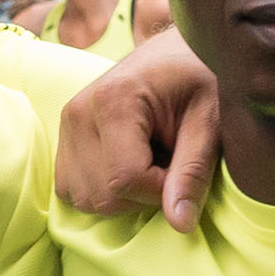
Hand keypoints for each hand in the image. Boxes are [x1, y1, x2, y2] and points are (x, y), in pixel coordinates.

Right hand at [55, 29, 222, 230]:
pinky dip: (102, 190)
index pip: (126, 180)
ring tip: (150, 160)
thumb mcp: (211, 122)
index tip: (182, 168)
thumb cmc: (201, 80)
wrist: (178, 52)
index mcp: (114, 99)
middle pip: (102, 196)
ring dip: (123, 195)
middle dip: (142, 195)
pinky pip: (72, 190)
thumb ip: (193, 172)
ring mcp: (66, 124)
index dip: (161, 191)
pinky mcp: (63, 136)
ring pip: (84, 198)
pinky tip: (129, 165)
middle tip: (168, 162)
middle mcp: (79, 111)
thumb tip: (179, 224)